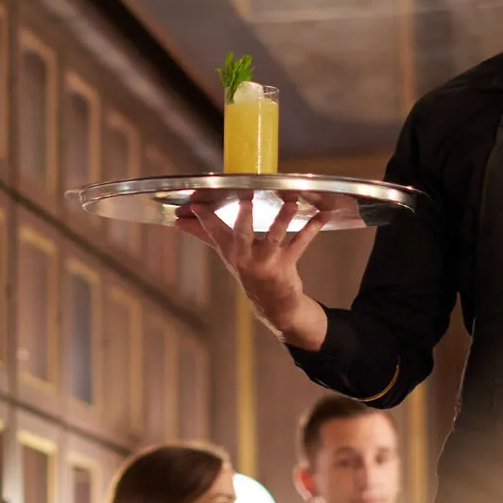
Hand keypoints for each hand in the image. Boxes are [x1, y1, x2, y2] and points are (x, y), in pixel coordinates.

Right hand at [176, 194, 327, 340]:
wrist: (272, 304)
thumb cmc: (248, 270)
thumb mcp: (226, 254)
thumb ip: (206, 234)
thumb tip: (179, 222)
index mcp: (230, 251)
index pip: (213, 231)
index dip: (204, 217)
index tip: (196, 202)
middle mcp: (246, 256)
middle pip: (242, 234)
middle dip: (244, 216)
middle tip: (246, 197)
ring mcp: (267, 261)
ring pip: (274, 237)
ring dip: (283, 219)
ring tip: (291, 203)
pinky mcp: (286, 263)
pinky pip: (301, 243)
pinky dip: (312, 228)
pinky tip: (322, 215)